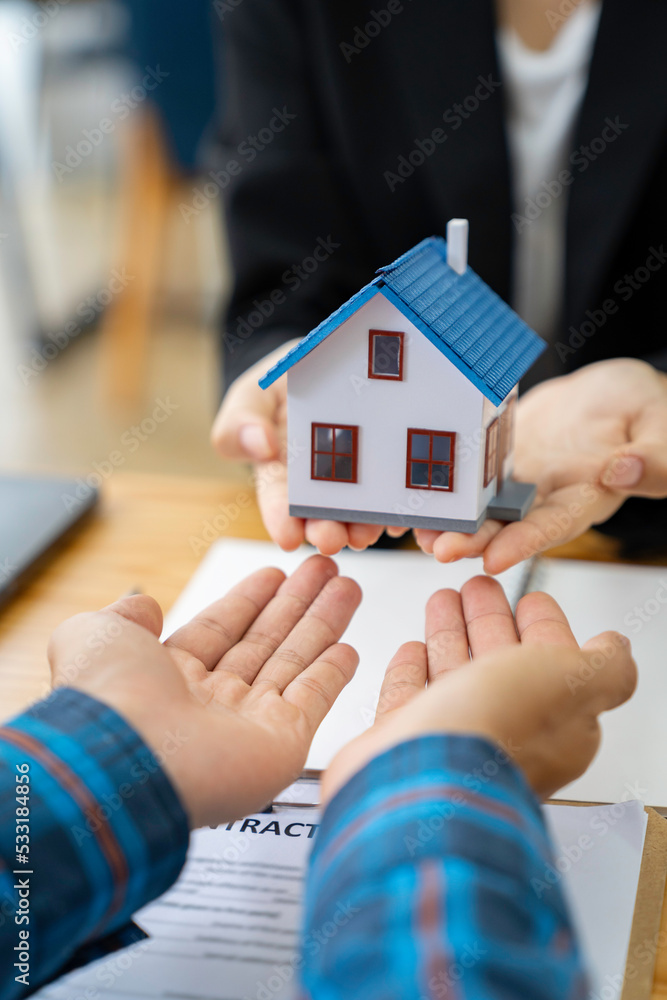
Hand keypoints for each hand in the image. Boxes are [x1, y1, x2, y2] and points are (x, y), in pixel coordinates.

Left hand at [48, 556, 360, 827]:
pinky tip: (348, 648)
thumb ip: (124, 615)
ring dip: (322, 624)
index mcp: (167, 675)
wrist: (127, 760)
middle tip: (325, 570)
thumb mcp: (95, 634)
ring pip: (294, 662)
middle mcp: (209, 701)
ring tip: (347, 587)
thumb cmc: (107, 698)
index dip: (249, 599)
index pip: (220, 628)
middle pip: (265, 640)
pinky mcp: (281, 743)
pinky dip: (332, 674)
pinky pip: (312, 700)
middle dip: (296, 604)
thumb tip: (142, 603)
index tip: (276, 574)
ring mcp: (247, 723)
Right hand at [211, 343, 394, 553]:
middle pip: (321, 512)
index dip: (280, 518)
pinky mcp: (389, 469)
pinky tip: (399, 516)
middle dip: (325, 529)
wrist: (329, 362)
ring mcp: (357, 477)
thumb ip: (240, 421)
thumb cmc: (286, 379)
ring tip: (365, 534)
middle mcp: (319, 483)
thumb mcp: (254, 392)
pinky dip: (398, 505)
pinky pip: (396, 490)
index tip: (286, 537)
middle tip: (330, 539)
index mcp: (281, 472)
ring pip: (360, 508)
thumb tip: (260, 447)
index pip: (277, 499)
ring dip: (362, 525)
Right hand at [322, 575, 636, 803]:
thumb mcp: (573, 681)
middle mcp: (503, 733)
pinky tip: (412, 648)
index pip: (551, 663)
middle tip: (477, 587)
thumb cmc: (496, 730)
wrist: (422, 776)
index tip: (530, 599)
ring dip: (449, 632)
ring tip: (442, 599)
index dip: (543, 627)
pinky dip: (411, 671)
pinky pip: (409, 699)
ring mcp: (452, 737)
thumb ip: (606, 665)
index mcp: (552, 723)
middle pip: (498, 662)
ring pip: (453, 673)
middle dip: (490, 620)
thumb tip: (617, 649)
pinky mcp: (404, 741)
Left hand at [414, 358, 666, 572]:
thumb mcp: (661, 423)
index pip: (557, 525)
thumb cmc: (645, 406)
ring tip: (417, 532)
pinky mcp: (500, 461)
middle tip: (440, 548)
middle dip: (474, 539)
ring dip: (451, 522)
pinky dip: (444, 492)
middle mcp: (550, 497)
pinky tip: (415, 498)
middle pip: (510, 525)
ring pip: (482, 508)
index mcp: (590, 495)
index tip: (495, 558)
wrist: (612, 391)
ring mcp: (522, 481)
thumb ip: (652, 455)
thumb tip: (622, 469)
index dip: (526, 542)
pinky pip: (469, 479)